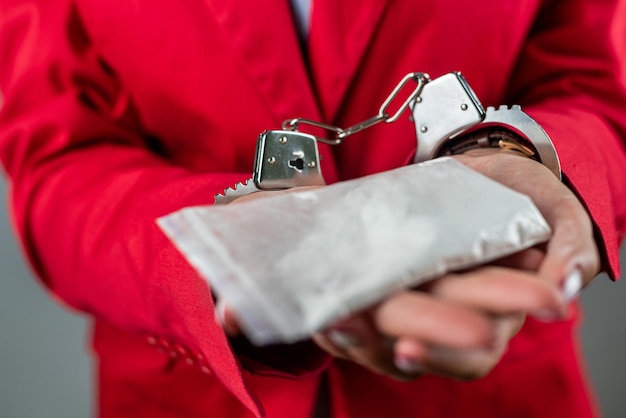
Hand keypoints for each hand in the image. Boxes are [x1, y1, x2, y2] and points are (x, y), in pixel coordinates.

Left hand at [314, 150, 598, 380]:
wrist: (484, 170)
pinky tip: (321, 306)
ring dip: (353, 335)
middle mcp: (447, 314)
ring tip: (331, 321)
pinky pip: (357, 308)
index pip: (469, 352)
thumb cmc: (522, 194)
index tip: (409, 347)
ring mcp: (412, 299)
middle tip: (352, 331)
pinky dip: (336, 311)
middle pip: (415, 347)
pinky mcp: (382, 281)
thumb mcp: (556, 214)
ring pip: (380, 338)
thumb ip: (568, 248)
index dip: (441, 353)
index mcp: (489, 311)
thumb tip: (564, 288)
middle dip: (379, 344)